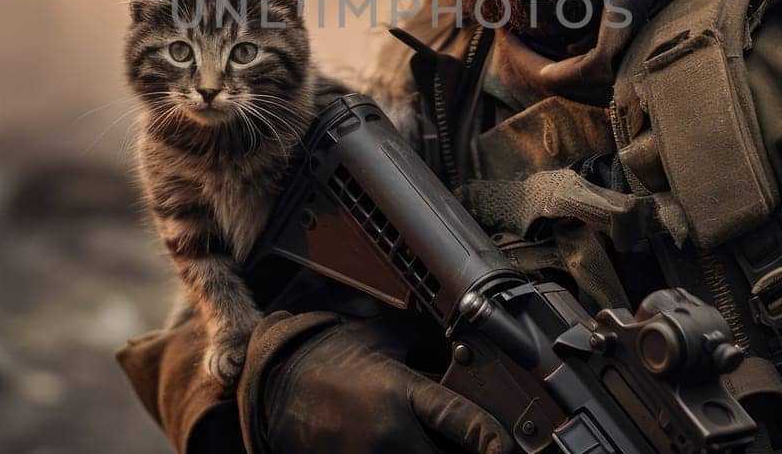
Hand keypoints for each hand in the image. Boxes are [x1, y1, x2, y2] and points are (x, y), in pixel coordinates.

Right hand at [260, 317, 510, 453]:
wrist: (276, 384)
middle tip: (475, 452)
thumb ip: (423, 348)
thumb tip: (464, 352)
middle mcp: (389, 432)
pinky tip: (404, 449)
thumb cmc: (331, 358)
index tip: (505, 448)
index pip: (459, 419)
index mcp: (400, 391)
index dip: (490, 438)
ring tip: (430, 446)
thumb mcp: (382, 339)